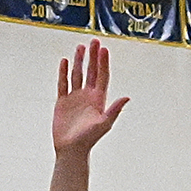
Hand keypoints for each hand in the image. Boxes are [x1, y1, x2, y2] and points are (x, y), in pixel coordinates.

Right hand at [52, 39, 130, 153]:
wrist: (72, 150)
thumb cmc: (89, 139)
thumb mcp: (104, 123)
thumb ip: (115, 109)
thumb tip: (127, 97)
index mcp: (99, 99)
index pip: (102, 76)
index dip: (103, 62)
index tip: (104, 49)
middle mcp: (88, 96)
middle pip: (91, 71)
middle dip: (93, 56)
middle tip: (94, 40)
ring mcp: (75, 98)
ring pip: (77, 74)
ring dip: (79, 61)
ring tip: (80, 47)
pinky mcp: (63, 102)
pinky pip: (63, 83)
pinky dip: (63, 72)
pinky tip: (65, 61)